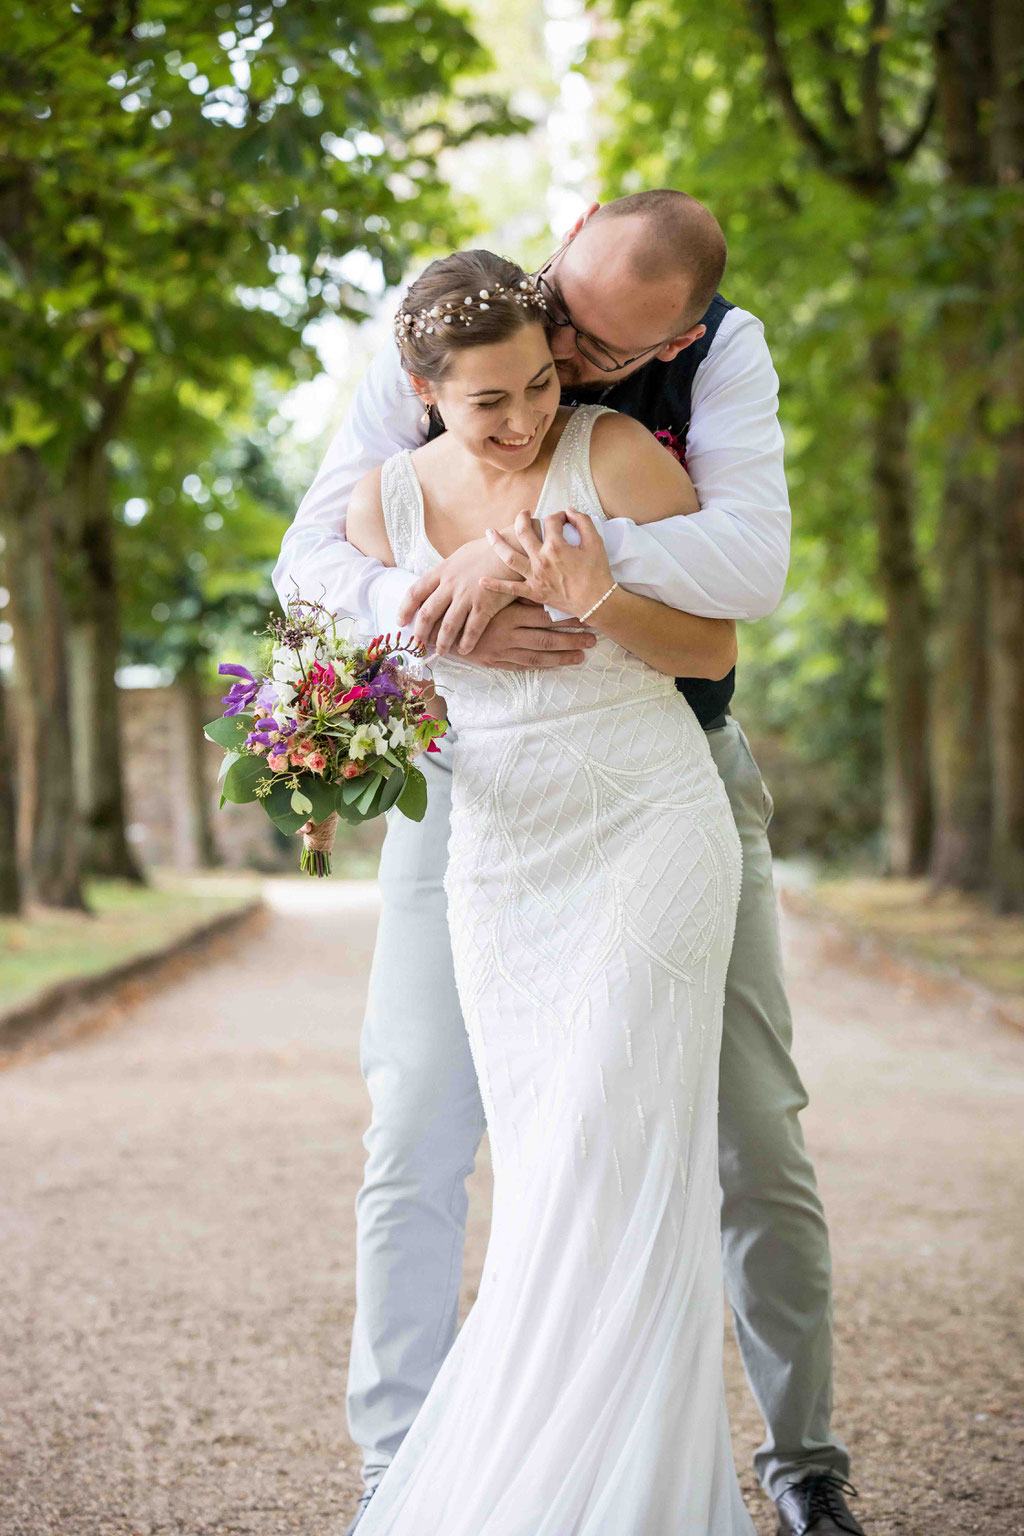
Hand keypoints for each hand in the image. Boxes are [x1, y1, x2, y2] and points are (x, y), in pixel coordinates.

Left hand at [397, 537, 522, 654]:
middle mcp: (451, 584)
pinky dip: (466, 642)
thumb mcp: (461, 556)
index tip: (400, 622)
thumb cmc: (489, 550)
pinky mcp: (485, 605)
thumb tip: (438, 580)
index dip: (405, 609)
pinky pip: (472, 629)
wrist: (513, 548)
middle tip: (419, 644)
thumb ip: (448, 571)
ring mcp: (467, 596)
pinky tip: (464, 650)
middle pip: (428, 613)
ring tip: (441, 652)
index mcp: (443, 571)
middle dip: (420, 632)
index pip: (415, 592)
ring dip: (442, 642)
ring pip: (448, 626)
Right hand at [461, 599, 596, 669]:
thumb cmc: (467, 605)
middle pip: (547, 639)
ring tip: (583, 655)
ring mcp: (503, 652)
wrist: (440, 629)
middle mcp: (508, 636)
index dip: (565, 619)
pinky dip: (543, 666)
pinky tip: (558, 664)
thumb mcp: (492, 594)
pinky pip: (524, 667)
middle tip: (594, 640)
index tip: (584, 616)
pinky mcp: (497, 663)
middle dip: (572, 640)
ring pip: (539, 657)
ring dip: (563, 657)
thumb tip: (543, 587)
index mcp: (507, 615)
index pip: (544, 618)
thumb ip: (517, 593)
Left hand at [481, 508, 613, 619]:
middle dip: (522, 518)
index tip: (563, 519)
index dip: (558, 516)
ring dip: (497, 544)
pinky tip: (481, 581)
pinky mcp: (533, 592)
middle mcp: (541, 559)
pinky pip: (511, 589)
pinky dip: (495, 585)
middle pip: (523, 532)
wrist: (597, 601)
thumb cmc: (598, 572)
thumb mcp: (595, 542)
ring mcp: (534, 576)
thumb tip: (569, 510)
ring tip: (488, 533)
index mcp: (556, 545)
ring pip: (509, 557)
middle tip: (523, 513)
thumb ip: (583, 521)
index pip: (551, 521)